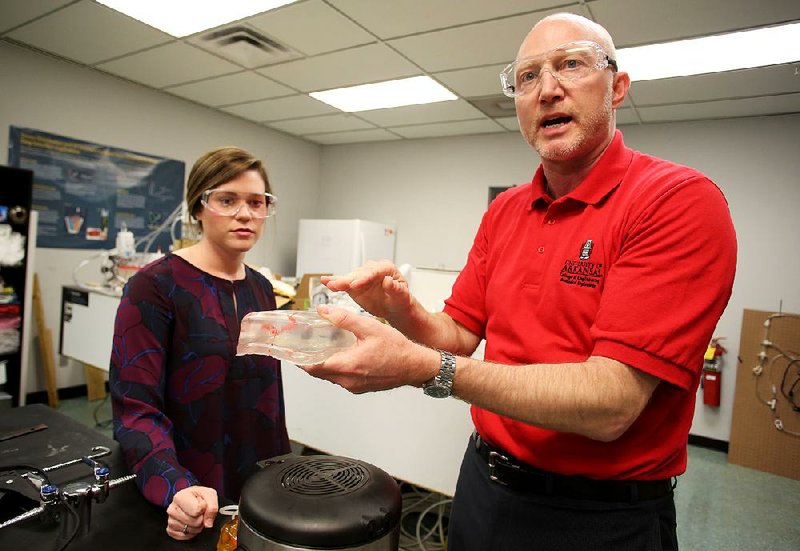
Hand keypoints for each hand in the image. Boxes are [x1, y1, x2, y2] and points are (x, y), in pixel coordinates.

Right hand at [166, 486, 218, 540]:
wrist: (192, 500)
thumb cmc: (200, 496)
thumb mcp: (210, 494)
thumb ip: (212, 507)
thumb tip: (208, 524)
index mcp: (180, 497)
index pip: (197, 510)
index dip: (204, 508)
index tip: (202, 503)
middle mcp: (172, 509)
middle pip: (195, 522)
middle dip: (202, 519)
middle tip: (200, 512)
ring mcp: (170, 521)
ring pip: (190, 530)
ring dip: (197, 526)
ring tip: (195, 517)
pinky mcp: (171, 530)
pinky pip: (185, 536)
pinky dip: (191, 532)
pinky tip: (190, 523)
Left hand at [304, 305, 437, 392]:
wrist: (416, 366)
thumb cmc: (397, 349)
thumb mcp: (370, 327)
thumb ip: (344, 318)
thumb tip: (323, 311)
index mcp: (346, 366)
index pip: (311, 366)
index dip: (299, 358)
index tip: (291, 349)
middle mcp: (347, 380)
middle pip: (318, 373)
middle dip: (310, 359)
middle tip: (305, 345)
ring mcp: (354, 386)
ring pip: (330, 376)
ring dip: (324, 364)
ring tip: (323, 348)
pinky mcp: (361, 388)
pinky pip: (342, 379)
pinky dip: (337, 368)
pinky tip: (343, 355)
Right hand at [321, 260, 410, 320]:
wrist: (394, 307)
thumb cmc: (400, 300)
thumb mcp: (402, 296)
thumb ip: (396, 289)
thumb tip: (389, 281)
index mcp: (386, 269)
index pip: (374, 272)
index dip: (364, 278)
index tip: (356, 285)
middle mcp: (372, 270)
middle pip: (359, 274)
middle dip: (348, 280)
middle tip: (338, 285)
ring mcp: (362, 277)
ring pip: (349, 278)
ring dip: (339, 281)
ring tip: (329, 284)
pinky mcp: (354, 285)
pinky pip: (344, 283)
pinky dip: (335, 282)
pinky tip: (324, 281)